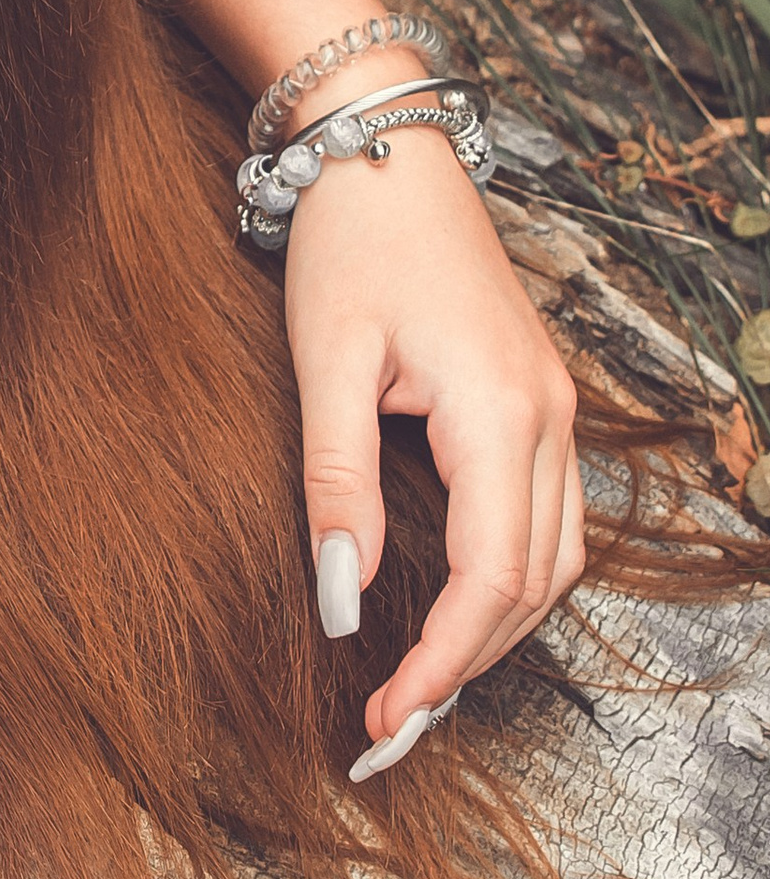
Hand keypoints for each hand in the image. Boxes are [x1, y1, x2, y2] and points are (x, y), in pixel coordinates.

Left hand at [283, 115, 583, 772]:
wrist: (385, 151)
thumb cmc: (348, 243)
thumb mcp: (324, 361)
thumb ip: (335, 481)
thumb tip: (344, 599)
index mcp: (498, 412)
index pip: (490, 580)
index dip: (440, 661)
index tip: (382, 717)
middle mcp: (548, 420)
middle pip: (533, 586)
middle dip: (467, 666)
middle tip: (391, 727)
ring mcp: (554, 409)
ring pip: (553, 559)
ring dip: (495, 631)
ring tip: (420, 686)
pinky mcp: (535, 401)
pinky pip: (549, 518)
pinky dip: (510, 579)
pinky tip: (457, 608)